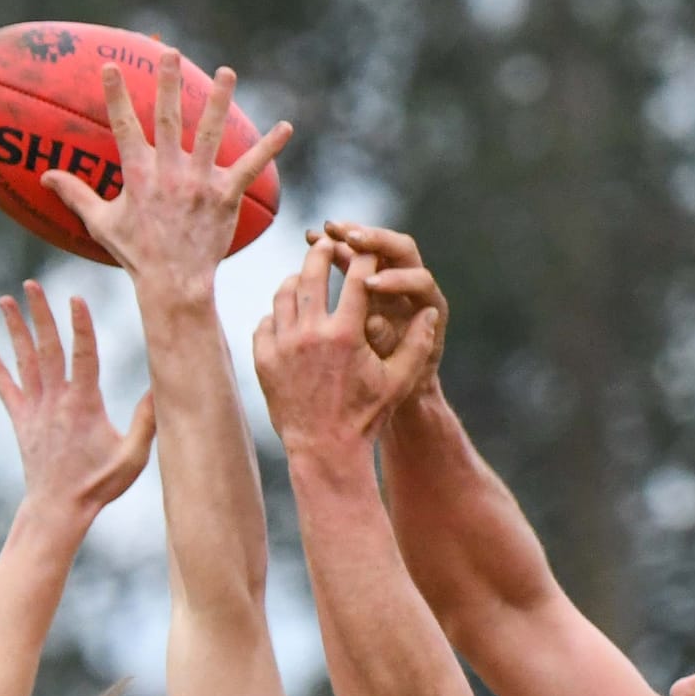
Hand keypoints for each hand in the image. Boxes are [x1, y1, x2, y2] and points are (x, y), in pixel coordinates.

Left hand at [0, 281, 154, 523]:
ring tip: (4, 301)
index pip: (83, 356)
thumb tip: (162, 388)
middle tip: (30, 284)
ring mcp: (36, 410)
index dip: (80, 326)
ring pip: (24, 361)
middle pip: (48, 348)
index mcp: (84, 405)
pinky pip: (6, 388)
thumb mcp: (132, 457)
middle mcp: (56, 401)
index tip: (75, 298)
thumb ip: (147, 422)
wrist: (58, 509)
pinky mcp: (22, 421)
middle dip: (39, 314)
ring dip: (14, 329)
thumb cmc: (99, 485)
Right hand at [43, 52, 288, 293]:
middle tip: (170, 53)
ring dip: (218, 100)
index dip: (116, 96)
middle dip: (168, 83)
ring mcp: (199, 184)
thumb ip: (76, 195)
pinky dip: (269, 147)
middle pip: (168, 118)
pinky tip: (286, 127)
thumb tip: (44, 176)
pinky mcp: (225, 198)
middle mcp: (169, 174)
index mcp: (139, 176)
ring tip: (225, 72)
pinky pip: (250, 167)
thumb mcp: (102, 225)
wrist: (175, 287)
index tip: (110, 67)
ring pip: (209, 133)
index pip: (123, 127)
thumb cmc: (138, 257)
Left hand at [253, 241, 440, 463]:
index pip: (359, 276)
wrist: (325, 451)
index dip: (366, 257)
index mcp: (347, 334)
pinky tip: (288, 314)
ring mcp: (283, 346)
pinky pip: (266, 321)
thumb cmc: (365, 417)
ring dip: (296, 278)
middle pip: (313, 271)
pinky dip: (277, 313)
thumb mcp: (397, 382)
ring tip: (304, 275)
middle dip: (323, 252)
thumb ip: (417, 344)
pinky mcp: (264, 359)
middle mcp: (311, 334)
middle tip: (327, 243)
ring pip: (284, 292)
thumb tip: (430, 311)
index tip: (367, 250)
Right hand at [309, 219, 447, 388]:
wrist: (395, 391)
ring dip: (350, 236)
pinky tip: (312, 240)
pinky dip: (335, 246)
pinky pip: (354, 255)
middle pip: (398, 248)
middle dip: (373, 241)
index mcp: (427, 305)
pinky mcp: (369, 279)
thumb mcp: (396, 373)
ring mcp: (391, 279)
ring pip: (374, 246)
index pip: (418, 280)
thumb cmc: (400, 388)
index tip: (368, 285)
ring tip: (325, 231)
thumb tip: (375, 322)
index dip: (395, 280)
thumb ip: (387, 345)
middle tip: (348, 238)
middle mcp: (412, 286)